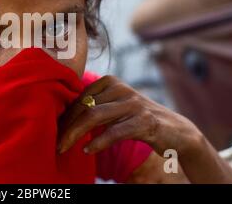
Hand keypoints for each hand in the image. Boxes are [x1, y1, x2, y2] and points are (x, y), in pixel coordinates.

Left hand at [57, 75, 201, 155]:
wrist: (176, 131)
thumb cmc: (137, 120)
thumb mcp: (114, 108)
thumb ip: (94, 107)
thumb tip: (63, 118)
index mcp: (110, 81)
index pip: (79, 98)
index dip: (65, 116)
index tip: (54, 132)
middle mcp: (120, 88)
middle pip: (84, 107)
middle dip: (67, 127)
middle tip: (56, 144)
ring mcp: (133, 103)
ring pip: (94, 116)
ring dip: (75, 134)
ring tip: (63, 148)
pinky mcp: (144, 121)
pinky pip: (114, 131)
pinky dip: (98, 142)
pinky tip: (87, 150)